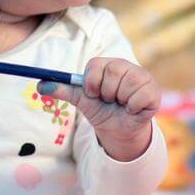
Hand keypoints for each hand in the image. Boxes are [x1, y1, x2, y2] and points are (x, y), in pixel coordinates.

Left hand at [37, 57, 160, 160]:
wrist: (118, 130)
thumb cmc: (101, 110)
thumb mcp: (81, 100)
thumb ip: (63, 90)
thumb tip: (40, 84)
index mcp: (108, 64)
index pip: (95, 65)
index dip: (91, 83)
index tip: (93, 93)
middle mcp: (126, 66)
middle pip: (112, 73)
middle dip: (106, 93)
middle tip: (109, 100)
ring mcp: (142, 77)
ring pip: (125, 86)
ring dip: (119, 101)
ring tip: (122, 104)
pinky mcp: (153, 91)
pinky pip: (139, 97)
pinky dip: (132, 107)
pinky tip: (133, 108)